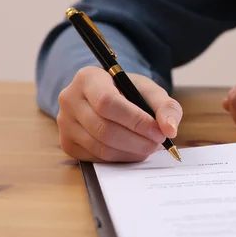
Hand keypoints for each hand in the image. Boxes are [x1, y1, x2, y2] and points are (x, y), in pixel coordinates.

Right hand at [56, 66, 182, 161]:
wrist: (107, 98)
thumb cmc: (129, 93)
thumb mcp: (149, 91)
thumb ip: (166, 106)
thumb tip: (170, 129)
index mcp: (88, 78)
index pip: (108, 103)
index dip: (136, 120)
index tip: (159, 131)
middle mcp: (69, 99)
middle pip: (104, 129)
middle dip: (138, 140)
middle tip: (159, 142)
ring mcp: (65, 124)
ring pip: (101, 147)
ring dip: (132, 152)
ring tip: (150, 146)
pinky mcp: (68, 144)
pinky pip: (98, 158)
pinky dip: (122, 158)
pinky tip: (134, 150)